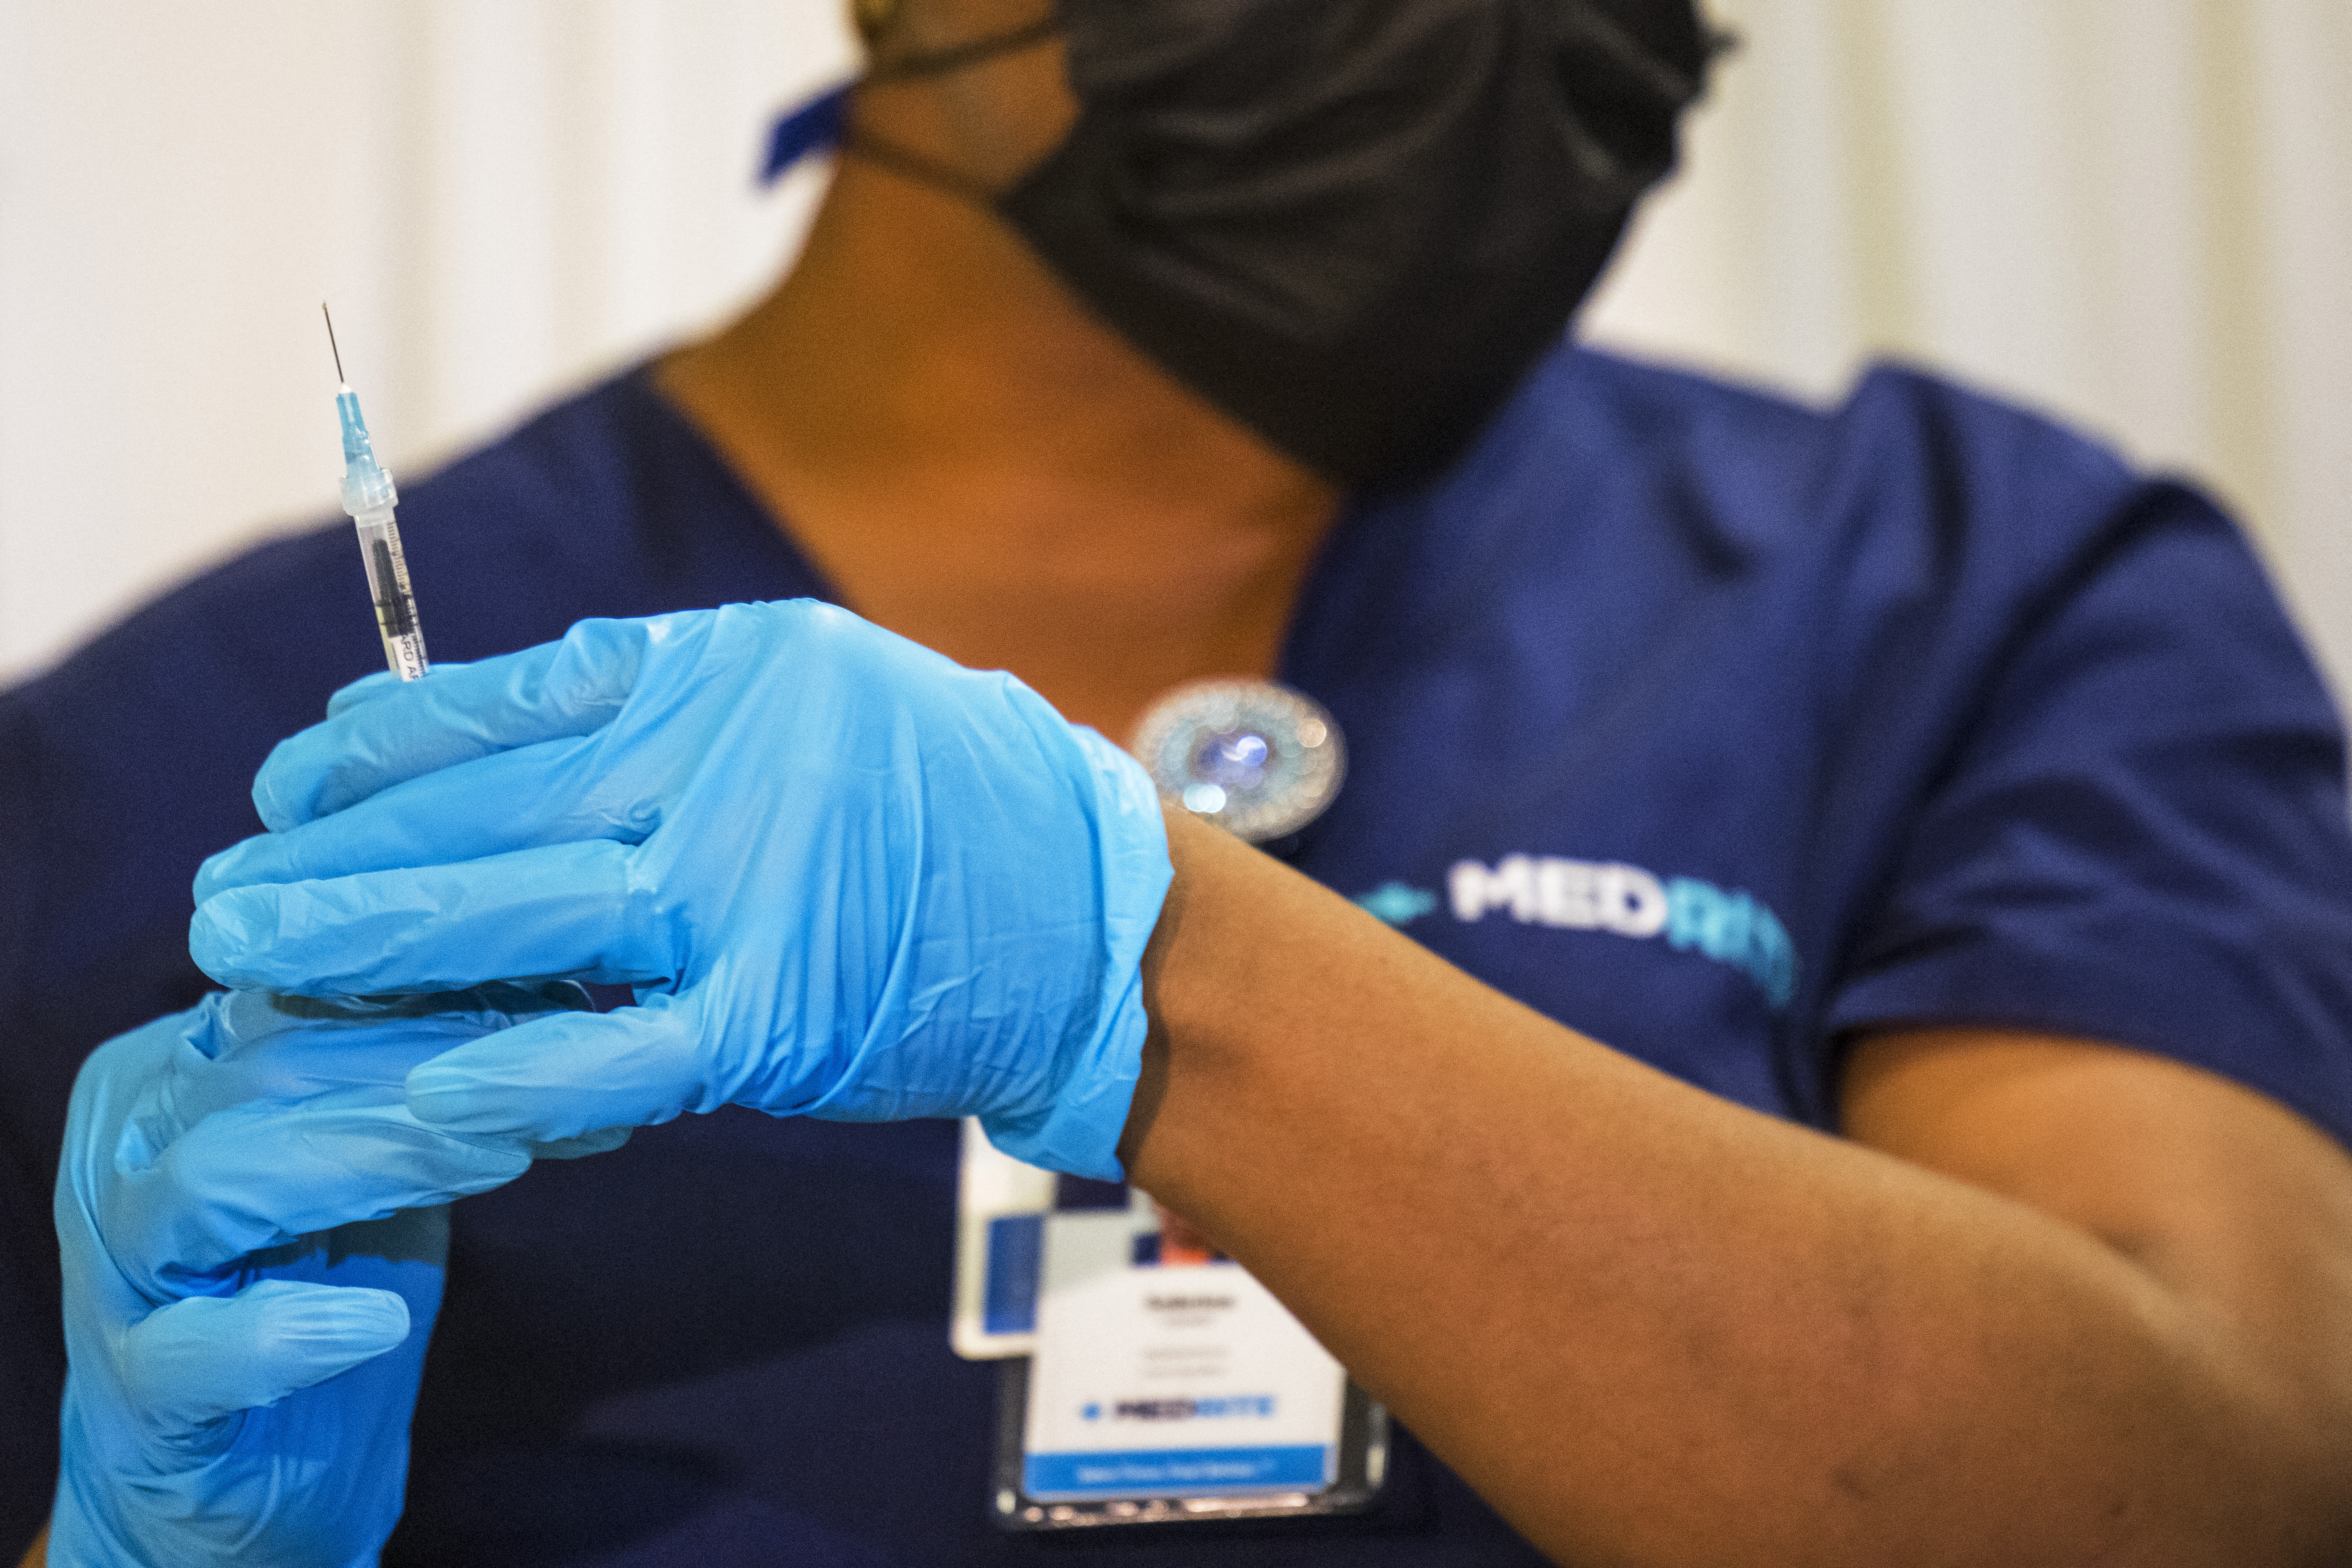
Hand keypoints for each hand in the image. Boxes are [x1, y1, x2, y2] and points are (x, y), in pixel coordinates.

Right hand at [49, 984, 616, 1567]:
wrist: (246, 1461)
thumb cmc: (322, 1277)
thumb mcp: (384, 1159)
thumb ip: (433, 1082)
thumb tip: (566, 1004)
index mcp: (178, 1066)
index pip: (301, 988)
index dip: (436, 982)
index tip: (562, 990)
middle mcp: (127, 1145)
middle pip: (268, 1064)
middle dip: (428, 1058)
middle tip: (559, 1058)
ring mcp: (118, 1269)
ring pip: (218, 1177)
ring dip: (371, 1157)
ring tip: (498, 1159)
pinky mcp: (134, 1389)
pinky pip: (190, 1350)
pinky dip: (281, 1333)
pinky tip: (374, 1323)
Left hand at [188, 601, 1172, 1177]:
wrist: (1090, 910)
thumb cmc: (946, 801)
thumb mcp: (814, 694)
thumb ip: (663, 708)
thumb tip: (484, 734)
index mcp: (731, 669)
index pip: (513, 698)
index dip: (384, 748)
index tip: (294, 780)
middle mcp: (733, 760)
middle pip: (494, 807)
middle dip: (343, 857)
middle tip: (225, 892)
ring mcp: (755, 888)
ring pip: (527, 916)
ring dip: (378, 947)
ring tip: (257, 963)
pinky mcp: (778, 1014)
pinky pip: (617, 1047)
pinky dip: (515, 1070)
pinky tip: (418, 1084)